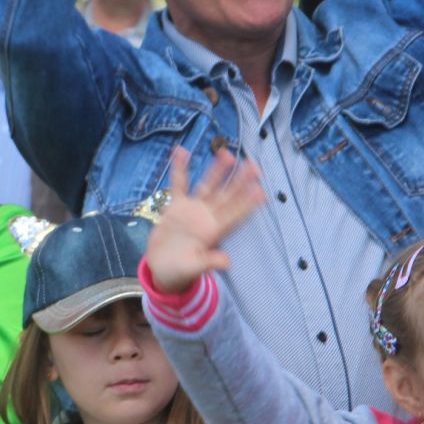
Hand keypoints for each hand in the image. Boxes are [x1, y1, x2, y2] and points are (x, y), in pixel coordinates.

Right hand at [143, 146, 263, 293]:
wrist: (162, 268)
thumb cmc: (180, 271)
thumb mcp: (192, 269)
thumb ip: (208, 263)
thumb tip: (226, 262)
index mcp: (214, 232)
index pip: (234, 214)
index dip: (247, 203)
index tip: (260, 190)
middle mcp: (207, 217)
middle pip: (226, 196)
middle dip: (240, 181)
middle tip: (254, 166)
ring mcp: (192, 210)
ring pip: (207, 186)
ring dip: (217, 171)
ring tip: (227, 153)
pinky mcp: (176, 207)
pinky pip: (179, 184)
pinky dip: (180, 169)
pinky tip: (182, 152)